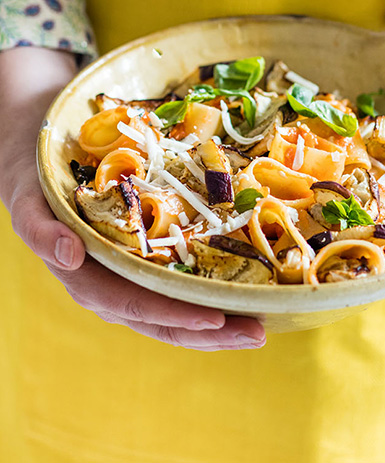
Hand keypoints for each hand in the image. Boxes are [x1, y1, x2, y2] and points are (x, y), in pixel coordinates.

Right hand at [0, 47, 265, 350]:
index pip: (133, 304)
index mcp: (84, 275)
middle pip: (160, 319)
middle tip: (257, 333)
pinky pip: (172, 286)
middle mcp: (107, 282)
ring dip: (213, 324)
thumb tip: (70, 255)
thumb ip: (41, 229)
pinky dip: (205, 295)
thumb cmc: (33, 175)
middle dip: (208, 332)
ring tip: (257, 324)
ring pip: (170, 311)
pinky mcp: (139, 259)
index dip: (174, 315)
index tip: (215, 319)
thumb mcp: (27, 197)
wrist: (36, 150)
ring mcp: (124, 274)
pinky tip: (237, 295)